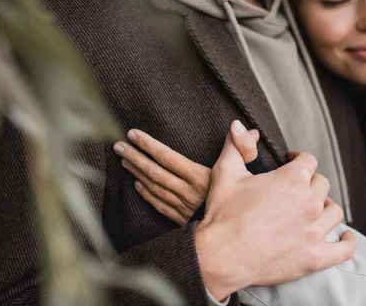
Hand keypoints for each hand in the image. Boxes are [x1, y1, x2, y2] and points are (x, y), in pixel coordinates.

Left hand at [113, 121, 259, 224]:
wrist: (240, 237)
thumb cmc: (244, 200)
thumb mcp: (247, 171)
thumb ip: (244, 148)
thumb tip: (247, 128)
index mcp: (201, 177)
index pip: (168, 157)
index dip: (148, 145)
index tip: (132, 134)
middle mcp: (188, 192)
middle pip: (155, 172)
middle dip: (135, 157)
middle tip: (118, 146)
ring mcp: (183, 207)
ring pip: (154, 188)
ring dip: (136, 173)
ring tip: (123, 160)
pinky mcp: (182, 221)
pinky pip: (160, 206)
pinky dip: (147, 195)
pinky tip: (137, 185)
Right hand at [195, 136, 355, 299]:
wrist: (221, 256)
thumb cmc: (223, 214)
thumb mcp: (226, 172)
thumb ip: (237, 146)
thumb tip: (242, 127)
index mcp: (291, 179)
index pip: (308, 160)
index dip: (299, 159)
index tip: (291, 162)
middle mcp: (309, 203)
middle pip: (322, 184)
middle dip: (309, 182)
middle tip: (295, 188)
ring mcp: (314, 231)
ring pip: (334, 211)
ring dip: (324, 207)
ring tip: (313, 209)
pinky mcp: (314, 257)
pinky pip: (343, 250)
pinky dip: (347, 243)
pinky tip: (345, 238)